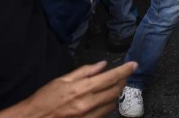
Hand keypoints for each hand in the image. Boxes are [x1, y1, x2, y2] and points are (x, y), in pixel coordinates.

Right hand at [19, 61, 136, 117]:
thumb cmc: (44, 99)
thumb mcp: (63, 79)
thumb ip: (85, 71)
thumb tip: (102, 65)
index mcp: (82, 89)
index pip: (110, 77)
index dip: (125, 70)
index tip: (133, 64)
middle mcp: (87, 104)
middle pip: (115, 91)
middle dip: (122, 81)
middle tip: (124, 75)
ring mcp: (88, 116)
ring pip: (111, 104)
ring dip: (115, 94)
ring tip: (113, 86)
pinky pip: (103, 114)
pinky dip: (107, 106)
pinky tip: (103, 100)